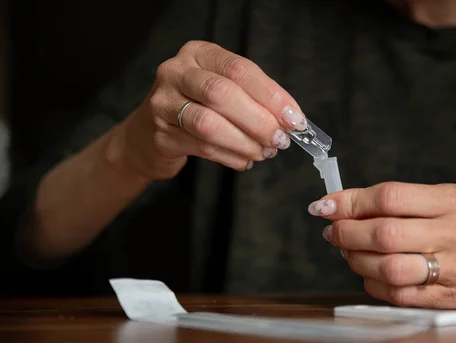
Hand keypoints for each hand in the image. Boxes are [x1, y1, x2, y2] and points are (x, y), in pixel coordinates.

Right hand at [108, 41, 306, 178]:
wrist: (148, 133)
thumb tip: (290, 119)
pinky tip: (245, 161)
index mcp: (198, 54)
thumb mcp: (221, 88)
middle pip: (222, 94)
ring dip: (245, 142)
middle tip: (280, 140)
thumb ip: (253, 98)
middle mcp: (176, 72)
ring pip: (209, 124)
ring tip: (264, 152)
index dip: (271, 95)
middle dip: (259, 121)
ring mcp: (163, 103)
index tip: (294, 118)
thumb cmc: (197, 107)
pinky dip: (231, 157)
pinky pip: (202, 148)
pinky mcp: (161, 136)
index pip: (239, 70)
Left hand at [308, 182, 455, 308]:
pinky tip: (369, 272)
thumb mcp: (445, 198)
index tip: (325, 204)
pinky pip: (399, 295)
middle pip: (385, 235)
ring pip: (389, 269)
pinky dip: (373, 283)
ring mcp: (454, 271)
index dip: (350, 202)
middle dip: (346, 233)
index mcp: (453, 201)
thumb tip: (342, 205)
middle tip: (332, 230)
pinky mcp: (449, 300)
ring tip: (348, 250)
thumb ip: (399, 200)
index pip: (390, 197)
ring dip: (356, 260)